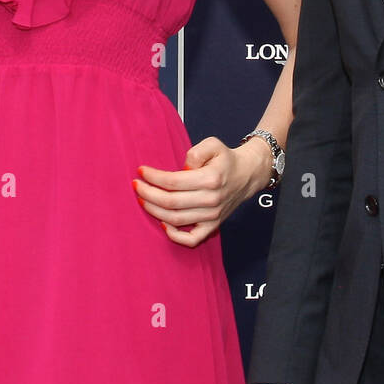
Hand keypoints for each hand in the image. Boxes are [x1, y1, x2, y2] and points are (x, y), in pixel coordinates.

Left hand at [133, 135, 271, 248]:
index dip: (153, 177)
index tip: (140, 171)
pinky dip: (175, 236)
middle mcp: (211, 199)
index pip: (173, 181)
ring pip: (175, 219)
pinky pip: (192, 239)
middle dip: (147, 194)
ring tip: (142, 200)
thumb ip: (195, 152)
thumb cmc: (226, 159)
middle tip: (136, 186)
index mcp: (210, 178)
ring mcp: (212, 215)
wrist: (247, 175)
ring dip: (154, 211)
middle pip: (170, 202)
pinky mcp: (213, 225)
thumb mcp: (213, 144)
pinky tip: (162, 223)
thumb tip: (182, 168)